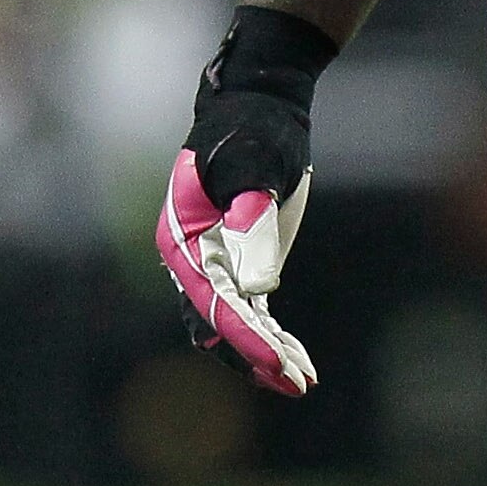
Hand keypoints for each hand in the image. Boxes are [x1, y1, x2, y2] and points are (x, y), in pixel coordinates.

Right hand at [157, 151, 316, 394]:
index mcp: (183, 238)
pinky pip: (251, 309)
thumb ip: (251, 220)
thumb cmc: (253, 130)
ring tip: (303, 381)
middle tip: (297, 382)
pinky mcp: (241, 260)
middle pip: (218, 322)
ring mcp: (216, 261)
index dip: (244, 336)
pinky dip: (271, 334)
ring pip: (234, 323)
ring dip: (265, 354)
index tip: (276, 361)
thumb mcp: (255, 167)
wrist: (259, 103)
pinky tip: (298, 359)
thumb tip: (255, 288)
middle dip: (254, 356)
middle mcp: (191, 258)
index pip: (214, 300)